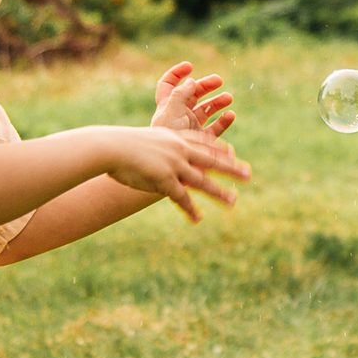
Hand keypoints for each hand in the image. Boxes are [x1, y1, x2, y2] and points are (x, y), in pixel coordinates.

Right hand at [106, 126, 250, 222]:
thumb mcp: (141, 140)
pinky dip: (190, 210)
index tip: (231, 151)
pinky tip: (198, 219)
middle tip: (248, 173)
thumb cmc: (117, 144)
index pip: (201, 142)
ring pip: (202, 180)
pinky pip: (182, 198)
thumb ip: (152, 147)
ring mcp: (174, 164)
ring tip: (233, 201)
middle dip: (231, 167)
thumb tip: (151, 154)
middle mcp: (178, 149)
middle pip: (210, 159)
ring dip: (219, 192)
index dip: (217, 147)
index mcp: (173, 137)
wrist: (109, 147)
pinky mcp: (165, 179)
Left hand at [152, 61, 235, 137]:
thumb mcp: (170, 112)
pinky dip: (223, 121)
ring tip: (228, 98)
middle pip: (193, 94)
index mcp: (168, 106)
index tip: (190, 66)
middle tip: (219, 80)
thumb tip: (192, 81)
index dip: (177, 73)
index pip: (168, 84)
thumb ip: (180, 95)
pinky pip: (215, 128)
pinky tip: (230, 115)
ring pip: (206, 109)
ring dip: (218, 102)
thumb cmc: (165, 139)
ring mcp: (191, 127)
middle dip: (206, 85)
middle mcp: (179, 115)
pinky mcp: (201, 141)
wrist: (168, 168)